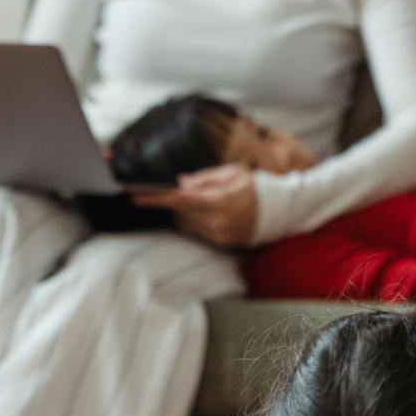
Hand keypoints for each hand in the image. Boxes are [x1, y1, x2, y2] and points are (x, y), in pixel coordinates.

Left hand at [132, 163, 257, 246]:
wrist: (278, 210)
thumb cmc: (254, 186)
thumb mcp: (231, 173)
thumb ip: (204, 178)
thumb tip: (181, 183)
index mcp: (219, 201)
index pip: (180, 200)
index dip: (156, 198)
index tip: (136, 196)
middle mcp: (218, 222)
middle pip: (181, 213)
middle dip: (178, 201)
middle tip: (188, 189)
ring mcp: (220, 235)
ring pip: (187, 223)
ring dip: (188, 212)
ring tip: (206, 200)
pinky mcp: (222, 243)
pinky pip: (198, 231)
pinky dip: (197, 220)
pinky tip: (210, 212)